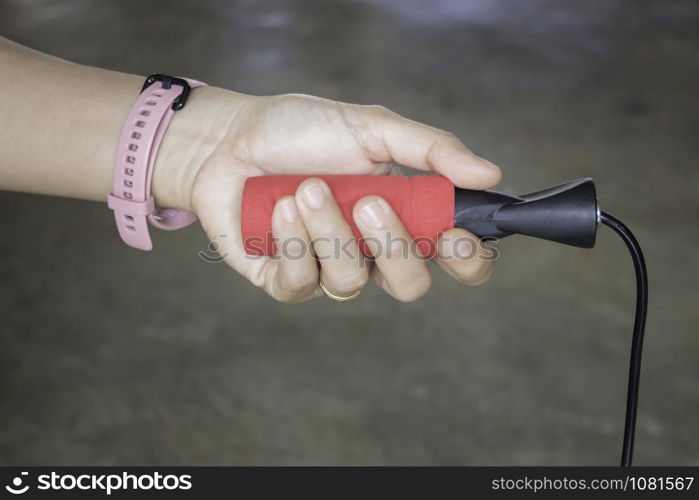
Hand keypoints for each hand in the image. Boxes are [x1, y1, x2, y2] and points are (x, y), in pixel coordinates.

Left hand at [166, 91, 501, 301]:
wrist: (230, 139)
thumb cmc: (301, 131)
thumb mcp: (371, 127)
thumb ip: (431, 149)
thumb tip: (490, 173)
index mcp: (402, 216)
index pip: (452, 258)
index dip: (467, 260)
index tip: (456, 235)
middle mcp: (370, 251)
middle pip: (409, 285)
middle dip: (393, 246)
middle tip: (368, 201)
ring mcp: (327, 269)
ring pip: (350, 282)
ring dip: (330, 232)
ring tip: (305, 188)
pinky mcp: (285, 280)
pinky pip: (302, 285)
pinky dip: (293, 244)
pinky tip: (278, 210)